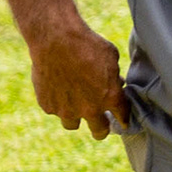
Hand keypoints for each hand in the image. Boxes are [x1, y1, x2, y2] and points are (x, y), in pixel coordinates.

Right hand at [26, 15, 129, 136]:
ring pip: (72, 124)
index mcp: (111, 97)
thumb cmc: (87, 44)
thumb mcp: (111, 57)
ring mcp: (67, 110)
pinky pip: (54, 110)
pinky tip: (56, 88)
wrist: (56, 40)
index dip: (123, 118)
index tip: (121, 120)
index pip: (123, 117)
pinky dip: (56, 102)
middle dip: (102, 128)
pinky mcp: (48, 106)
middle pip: (99, 131)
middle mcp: (90, 109)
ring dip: (75, 116)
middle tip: (100, 123)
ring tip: (74, 105)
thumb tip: (115, 83)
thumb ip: (114, 76)